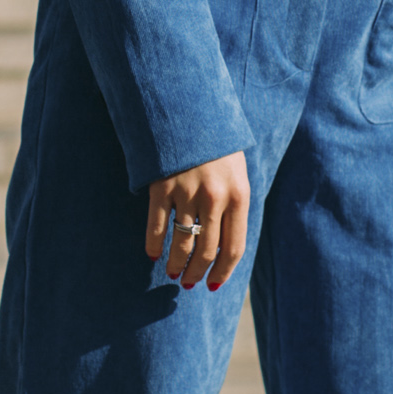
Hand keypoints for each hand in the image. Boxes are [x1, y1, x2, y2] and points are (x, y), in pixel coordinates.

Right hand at [146, 150, 248, 291]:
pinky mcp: (162, 186)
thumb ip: (233, 206)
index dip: (223, 271)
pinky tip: (153, 254)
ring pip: (181, 243)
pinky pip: (157, 226)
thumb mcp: (236, 173)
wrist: (190, 109)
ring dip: (175, 264)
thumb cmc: (217, 145)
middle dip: (197, 273)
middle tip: (189, 283)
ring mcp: (187, 192)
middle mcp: (215, 197)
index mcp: (239, 196)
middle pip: (207, 251)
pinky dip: (154, 244)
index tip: (214, 284)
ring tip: (171, 273)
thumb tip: (224, 246)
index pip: (233, 248)